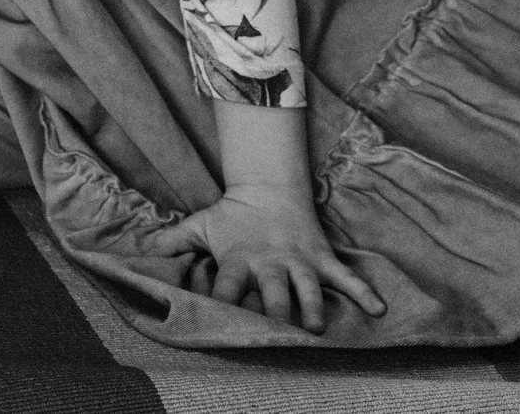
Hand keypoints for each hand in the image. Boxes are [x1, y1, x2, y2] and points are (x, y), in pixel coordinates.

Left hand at [152, 182, 384, 333]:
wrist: (270, 187)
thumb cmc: (232, 215)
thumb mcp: (200, 225)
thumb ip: (173, 240)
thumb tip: (140, 250)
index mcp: (237, 259)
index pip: (226, 285)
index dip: (221, 301)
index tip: (218, 319)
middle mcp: (268, 262)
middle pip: (271, 291)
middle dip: (273, 310)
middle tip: (276, 332)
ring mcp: (297, 260)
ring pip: (307, 286)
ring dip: (311, 306)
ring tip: (315, 327)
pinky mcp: (320, 256)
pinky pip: (345, 276)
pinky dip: (363, 291)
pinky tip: (379, 309)